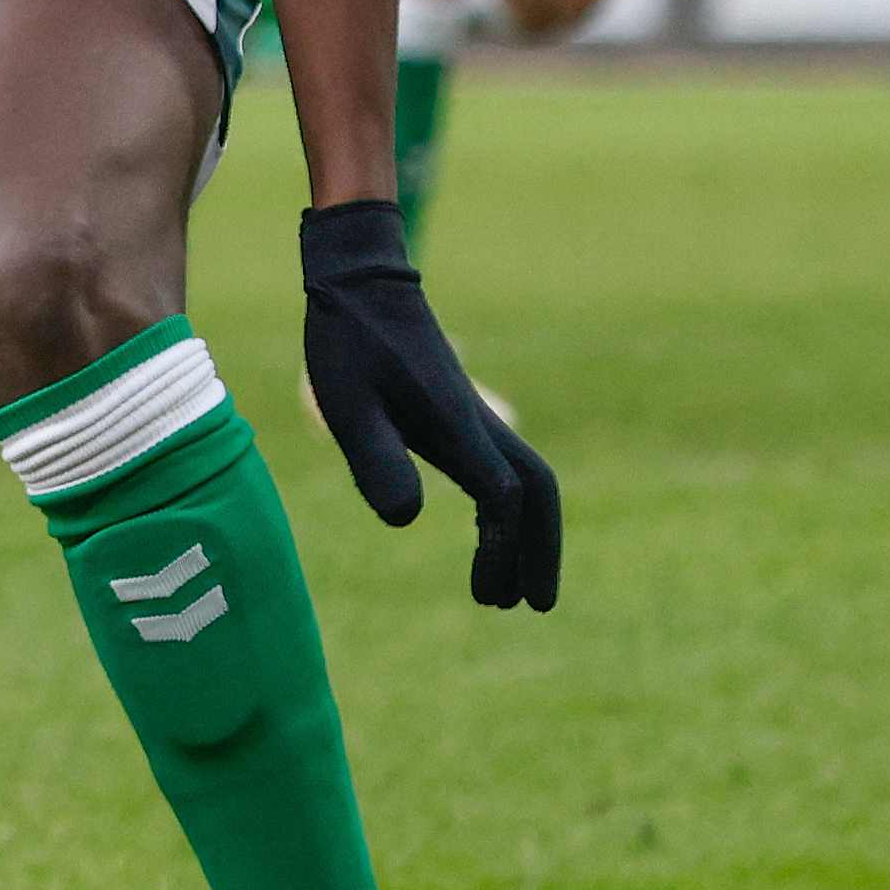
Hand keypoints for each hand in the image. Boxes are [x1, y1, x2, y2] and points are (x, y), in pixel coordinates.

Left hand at [299, 200, 560, 610]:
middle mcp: (478, 424)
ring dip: (527, 534)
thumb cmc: (348, 344)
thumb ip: (376, 460)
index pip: (504, 499)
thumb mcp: (348, 406)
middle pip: (538, 493)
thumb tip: (407, 521)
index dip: (503, 549)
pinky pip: (504, 467)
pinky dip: (508, 508)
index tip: (488, 595)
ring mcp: (473, 417)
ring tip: (510, 589)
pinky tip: (485, 530)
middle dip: (540, 551)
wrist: (360, 283)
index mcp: (458, 428)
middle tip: (534, 606)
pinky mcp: (458, 412)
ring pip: (527, 481)